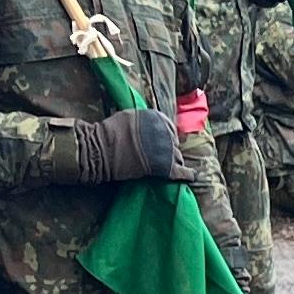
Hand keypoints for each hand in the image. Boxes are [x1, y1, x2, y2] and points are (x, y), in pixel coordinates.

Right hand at [60, 107, 182, 181]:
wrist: (101, 150)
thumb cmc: (111, 133)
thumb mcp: (130, 116)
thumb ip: (146, 120)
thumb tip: (155, 125)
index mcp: (158, 117)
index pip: (170, 129)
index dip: (165, 139)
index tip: (160, 145)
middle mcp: (166, 131)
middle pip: (174, 144)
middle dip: (168, 151)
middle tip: (158, 158)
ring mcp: (167, 149)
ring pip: (177, 158)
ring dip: (173, 162)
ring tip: (166, 167)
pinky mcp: (165, 167)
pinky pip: (182, 172)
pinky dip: (188, 175)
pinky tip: (191, 177)